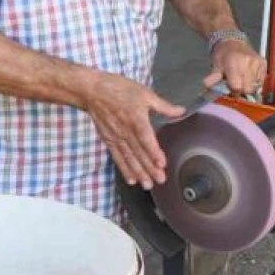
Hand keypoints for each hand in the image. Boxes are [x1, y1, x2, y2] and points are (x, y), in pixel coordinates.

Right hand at [82, 71, 183, 189]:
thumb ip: (163, 106)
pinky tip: (131, 180)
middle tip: (160, 180)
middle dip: (150, 168)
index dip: (154, 152)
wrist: (93, 91)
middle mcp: (125, 131)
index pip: (146, 139)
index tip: (162, 163)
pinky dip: (124, 169)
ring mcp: (116, 138)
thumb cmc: (119, 89)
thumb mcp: (144, 93)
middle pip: (139, 152)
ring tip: (148, 185)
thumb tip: (181, 111)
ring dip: (139, 172)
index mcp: (136, 118)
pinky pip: (117, 158)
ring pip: (129, 158)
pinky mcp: (108, 141)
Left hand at [205, 39, 265, 94]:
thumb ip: (213, 77)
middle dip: (242, 91)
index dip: (234, 92)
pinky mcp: (264, 63)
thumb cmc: (223, 55)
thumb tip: (206, 85)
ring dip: (249, 86)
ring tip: (242, 80)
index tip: (231, 91)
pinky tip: (249, 77)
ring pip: (256, 86)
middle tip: (237, 86)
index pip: (237, 86)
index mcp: (234, 63)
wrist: (232, 42)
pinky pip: (262, 81)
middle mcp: (248, 62)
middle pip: (249, 88)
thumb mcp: (216, 66)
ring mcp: (257, 63)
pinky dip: (256, 82)